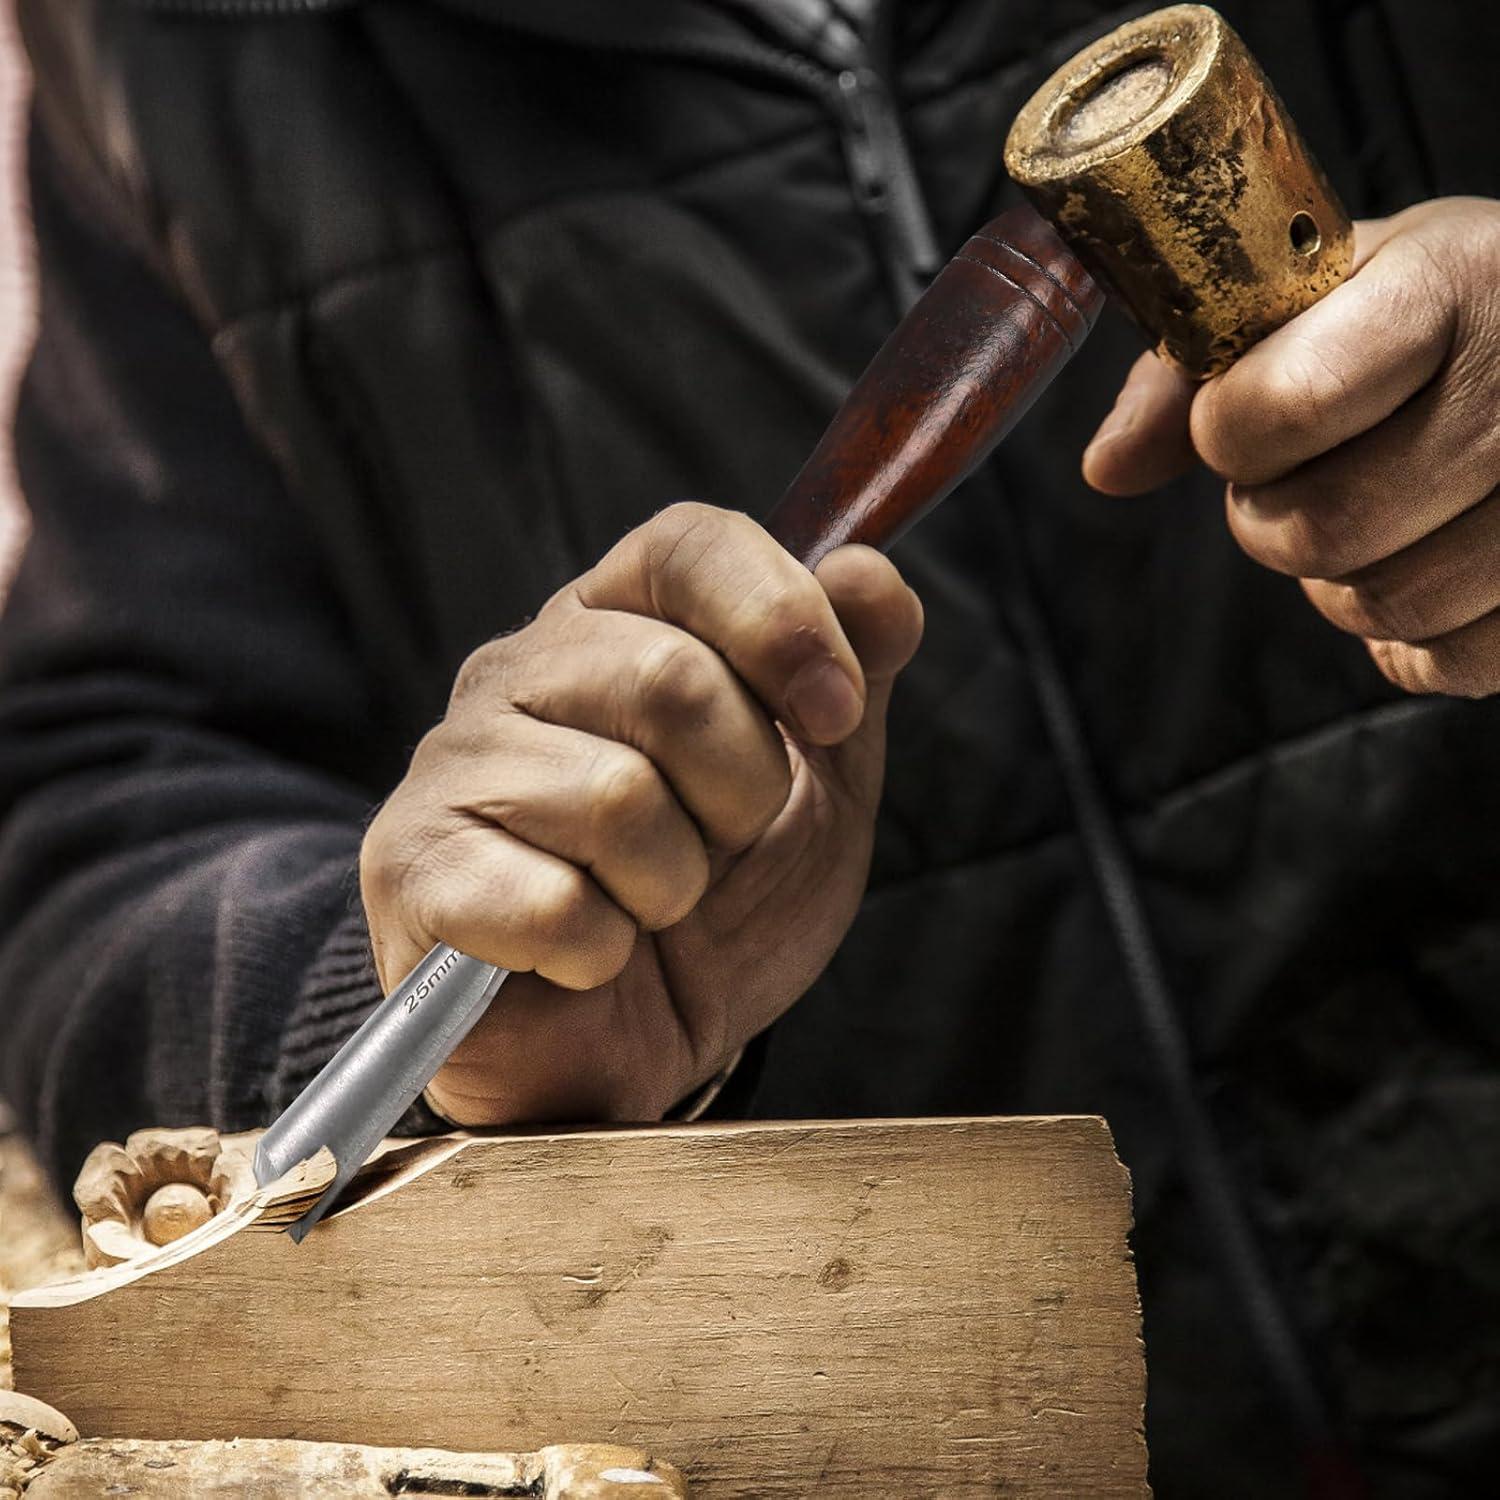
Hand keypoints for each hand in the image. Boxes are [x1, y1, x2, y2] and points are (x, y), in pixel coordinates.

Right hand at [360, 502, 922, 1123]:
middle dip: (742, 791)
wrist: (641, 1048)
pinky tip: (585, 956)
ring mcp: (452, 766)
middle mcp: (518, 671)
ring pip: (616, 799)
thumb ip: (852, 676)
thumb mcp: (823, 786)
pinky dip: (602, 951)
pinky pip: (554, 904)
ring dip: (672, 884)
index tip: (834, 713)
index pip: (688, 546)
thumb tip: (868, 573)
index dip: (780, 619)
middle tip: (722, 846)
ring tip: (646, 904)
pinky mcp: (412, 870)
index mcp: (616, 622)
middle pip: (668, 678)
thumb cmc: (727, 902)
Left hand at [1082, 196, 1499, 695]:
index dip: (1230, 432)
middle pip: (1318, 529)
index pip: (1281, 409)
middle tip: (1310, 472)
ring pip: (1381, 605)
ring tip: (1381, 508)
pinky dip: (1412, 633)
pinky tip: (1431, 557)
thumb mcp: (1323, 294)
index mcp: (1451, 283)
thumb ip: (1194, 374)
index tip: (1245, 416)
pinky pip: (1445, 660)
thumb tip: (1107, 468)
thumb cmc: (1436, 311)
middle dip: (1277, 515)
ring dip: (1342, 579)